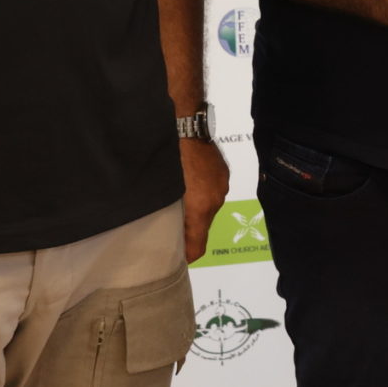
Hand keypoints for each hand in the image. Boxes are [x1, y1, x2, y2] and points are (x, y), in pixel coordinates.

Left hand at [179, 135, 230, 263]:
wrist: (185, 125)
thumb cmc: (168, 157)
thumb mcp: (164, 189)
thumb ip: (168, 214)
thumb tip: (167, 231)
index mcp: (201, 207)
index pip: (199, 245)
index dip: (189, 256)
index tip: (180, 261)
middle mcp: (215, 199)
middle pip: (204, 227)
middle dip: (190, 230)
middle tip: (171, 229)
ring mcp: (221, 185)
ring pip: (208, 208)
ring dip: (196, 210)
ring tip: (179, 203)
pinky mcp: (223, 174)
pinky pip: (213, 192)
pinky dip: (202, 195)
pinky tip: (190, 185)